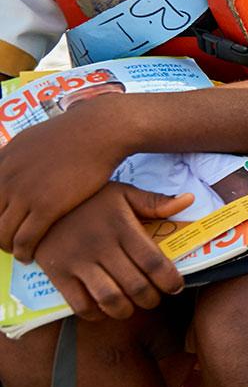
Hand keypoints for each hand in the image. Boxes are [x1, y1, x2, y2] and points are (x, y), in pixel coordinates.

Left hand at [0, 95, 128, 260]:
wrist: (99, 131)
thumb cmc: (73, 133)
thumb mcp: (30, 139)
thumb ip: (14, 157)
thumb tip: (7, 165)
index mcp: (1, 163)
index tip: (2, 223)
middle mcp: (6, 179)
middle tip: (7, 242)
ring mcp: (25, 193)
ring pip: (3, 233)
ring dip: (8, 247)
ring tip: (18, 252)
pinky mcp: (46, 206)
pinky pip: (25, 239)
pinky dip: (23, 252)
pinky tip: (29, 256)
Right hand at [31, 182, 190, 320]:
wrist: (41, 199)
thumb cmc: (89, 198)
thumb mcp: (123, 193)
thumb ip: (155, 202)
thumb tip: (189, 200)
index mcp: (122, 227)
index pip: (153, 261)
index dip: (169, 280)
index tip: (176, 287)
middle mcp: (102, 247)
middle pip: (135, 285)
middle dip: (151, 299)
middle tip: (155, 299)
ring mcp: (78, 262)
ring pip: (109, 299)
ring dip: (126, 310)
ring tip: (132, 306)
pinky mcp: (58, 274)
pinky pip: (80, 304)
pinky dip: (96, 314)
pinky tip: (104, 310)